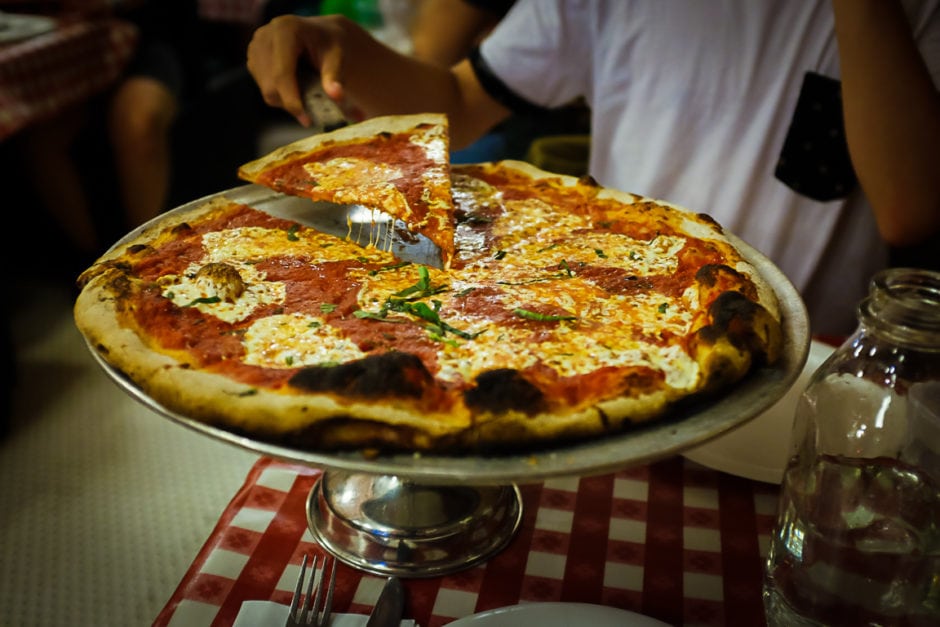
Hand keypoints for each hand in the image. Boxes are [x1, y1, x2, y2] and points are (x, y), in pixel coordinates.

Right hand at [247, 15, 362, 126]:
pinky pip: (263, 87)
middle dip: (290, 104)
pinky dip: (280, 95)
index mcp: (285, 30)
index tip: (306, 120)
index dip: (291, 99)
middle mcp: (265, 35)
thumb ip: (335, 76)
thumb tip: (336, 96)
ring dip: (286, 101)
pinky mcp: (252, 58)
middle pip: (271, 85)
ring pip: (266, 90)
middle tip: (310, 117)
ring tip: (306, 93)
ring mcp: (255, 47)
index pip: (282, 73)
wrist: (320, 34)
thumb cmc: (330, 45)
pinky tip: (295, 86)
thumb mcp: (337, 57)